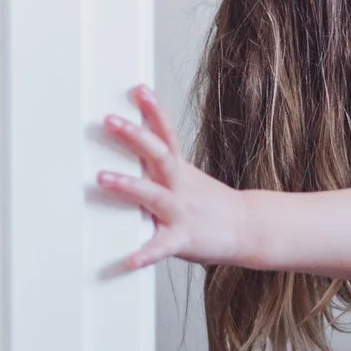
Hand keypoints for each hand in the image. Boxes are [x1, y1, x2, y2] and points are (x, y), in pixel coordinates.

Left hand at [97, 86, 249, 270]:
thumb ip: (160, 166)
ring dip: (128, 185)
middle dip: (134, 136)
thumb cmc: (209, 204)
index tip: (139, 89)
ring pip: (153, 195)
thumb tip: (133, 145)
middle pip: (157, 154)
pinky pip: (161, 247)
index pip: (166, 133)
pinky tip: (128, 261)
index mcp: (180, 170)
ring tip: (102, 178)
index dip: (153, 110)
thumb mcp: (187, 178)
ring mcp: (181, 211)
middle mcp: (179, 185)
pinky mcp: (183, 239)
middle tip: (109, 120)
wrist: (248, 230)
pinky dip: (145, 254)